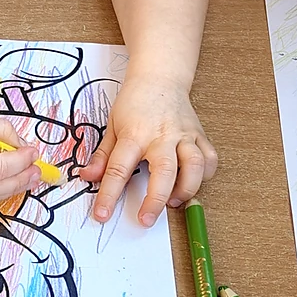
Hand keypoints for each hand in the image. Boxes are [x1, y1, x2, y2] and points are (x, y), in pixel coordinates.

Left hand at [77, 78, 215, 225]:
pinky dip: (205, 176)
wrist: (159, 77)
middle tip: (146, 219)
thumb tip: (88, 177)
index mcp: (135, 134)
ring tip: (173, 202)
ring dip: (186, 189)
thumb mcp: (112, 125)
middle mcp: (161, 135)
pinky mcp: (199, 135)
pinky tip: (192, 182)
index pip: (119, 169)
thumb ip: (102, 155)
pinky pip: (209, 159)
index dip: (109, 195)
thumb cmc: (134, 101)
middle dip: (155, 200)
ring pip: (193, 166)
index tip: (102, 214)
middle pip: (163, 171)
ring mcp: (183, 135)